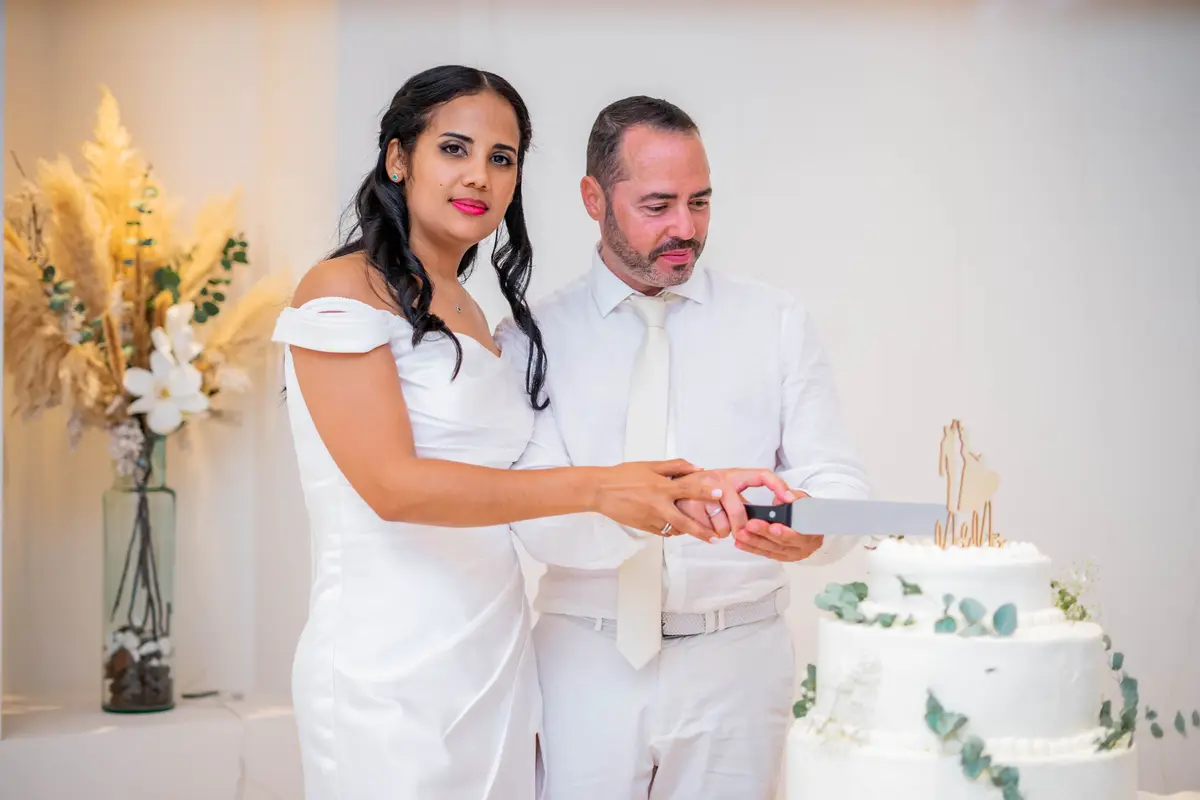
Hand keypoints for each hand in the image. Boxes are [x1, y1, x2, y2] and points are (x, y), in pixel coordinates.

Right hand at [592, 459, 729, 538]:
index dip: (705, 491)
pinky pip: (663, 532)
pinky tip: (676, 526)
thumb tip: (697, 468)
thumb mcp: (650, 466)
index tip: (720, 495)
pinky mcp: (644, 527)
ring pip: (674, 529)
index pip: (688, 489)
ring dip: (687, 530)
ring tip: (699, 531)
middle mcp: (657, 506)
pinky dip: (671, 530)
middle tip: (715, 538)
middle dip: (702, 531)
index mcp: (660, 487)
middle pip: (684, 522)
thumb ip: (675, 466)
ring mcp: (650, 519)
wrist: (600, 491)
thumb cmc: (624, 475)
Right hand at [675, 468, 796, 540]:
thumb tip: (765, 519)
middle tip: (738, 531)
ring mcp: (703, 492)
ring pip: (724, 526)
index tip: (788, 499)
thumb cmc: (702, 491)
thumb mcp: (723, 489)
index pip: (762, 475)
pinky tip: (701, 521)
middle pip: (739, 511)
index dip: (778, 485)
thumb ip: (741, 500)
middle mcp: (719, 480)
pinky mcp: (691, 506)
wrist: (670, 489)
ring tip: (711, 518)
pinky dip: (707, 533)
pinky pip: (709, 531)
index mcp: (732, 475)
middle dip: (741, 527)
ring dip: (720, 530)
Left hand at [731, 490, 824, 560]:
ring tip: (741, 534)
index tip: (773, 526)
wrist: (809, 526)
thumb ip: (795, 498)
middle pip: (782, 543)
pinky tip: (741, 543)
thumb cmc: (806, 513)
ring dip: (754, 542)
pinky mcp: (779, 556)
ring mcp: (791, 554)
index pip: (800, 536)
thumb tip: (783, 498)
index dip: (786, 532)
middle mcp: (803, 548)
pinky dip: (751, 548)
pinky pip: (764, 553)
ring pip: (771, 549)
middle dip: (764, 534)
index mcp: (812, 534)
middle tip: (750, 525)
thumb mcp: (804, 501)